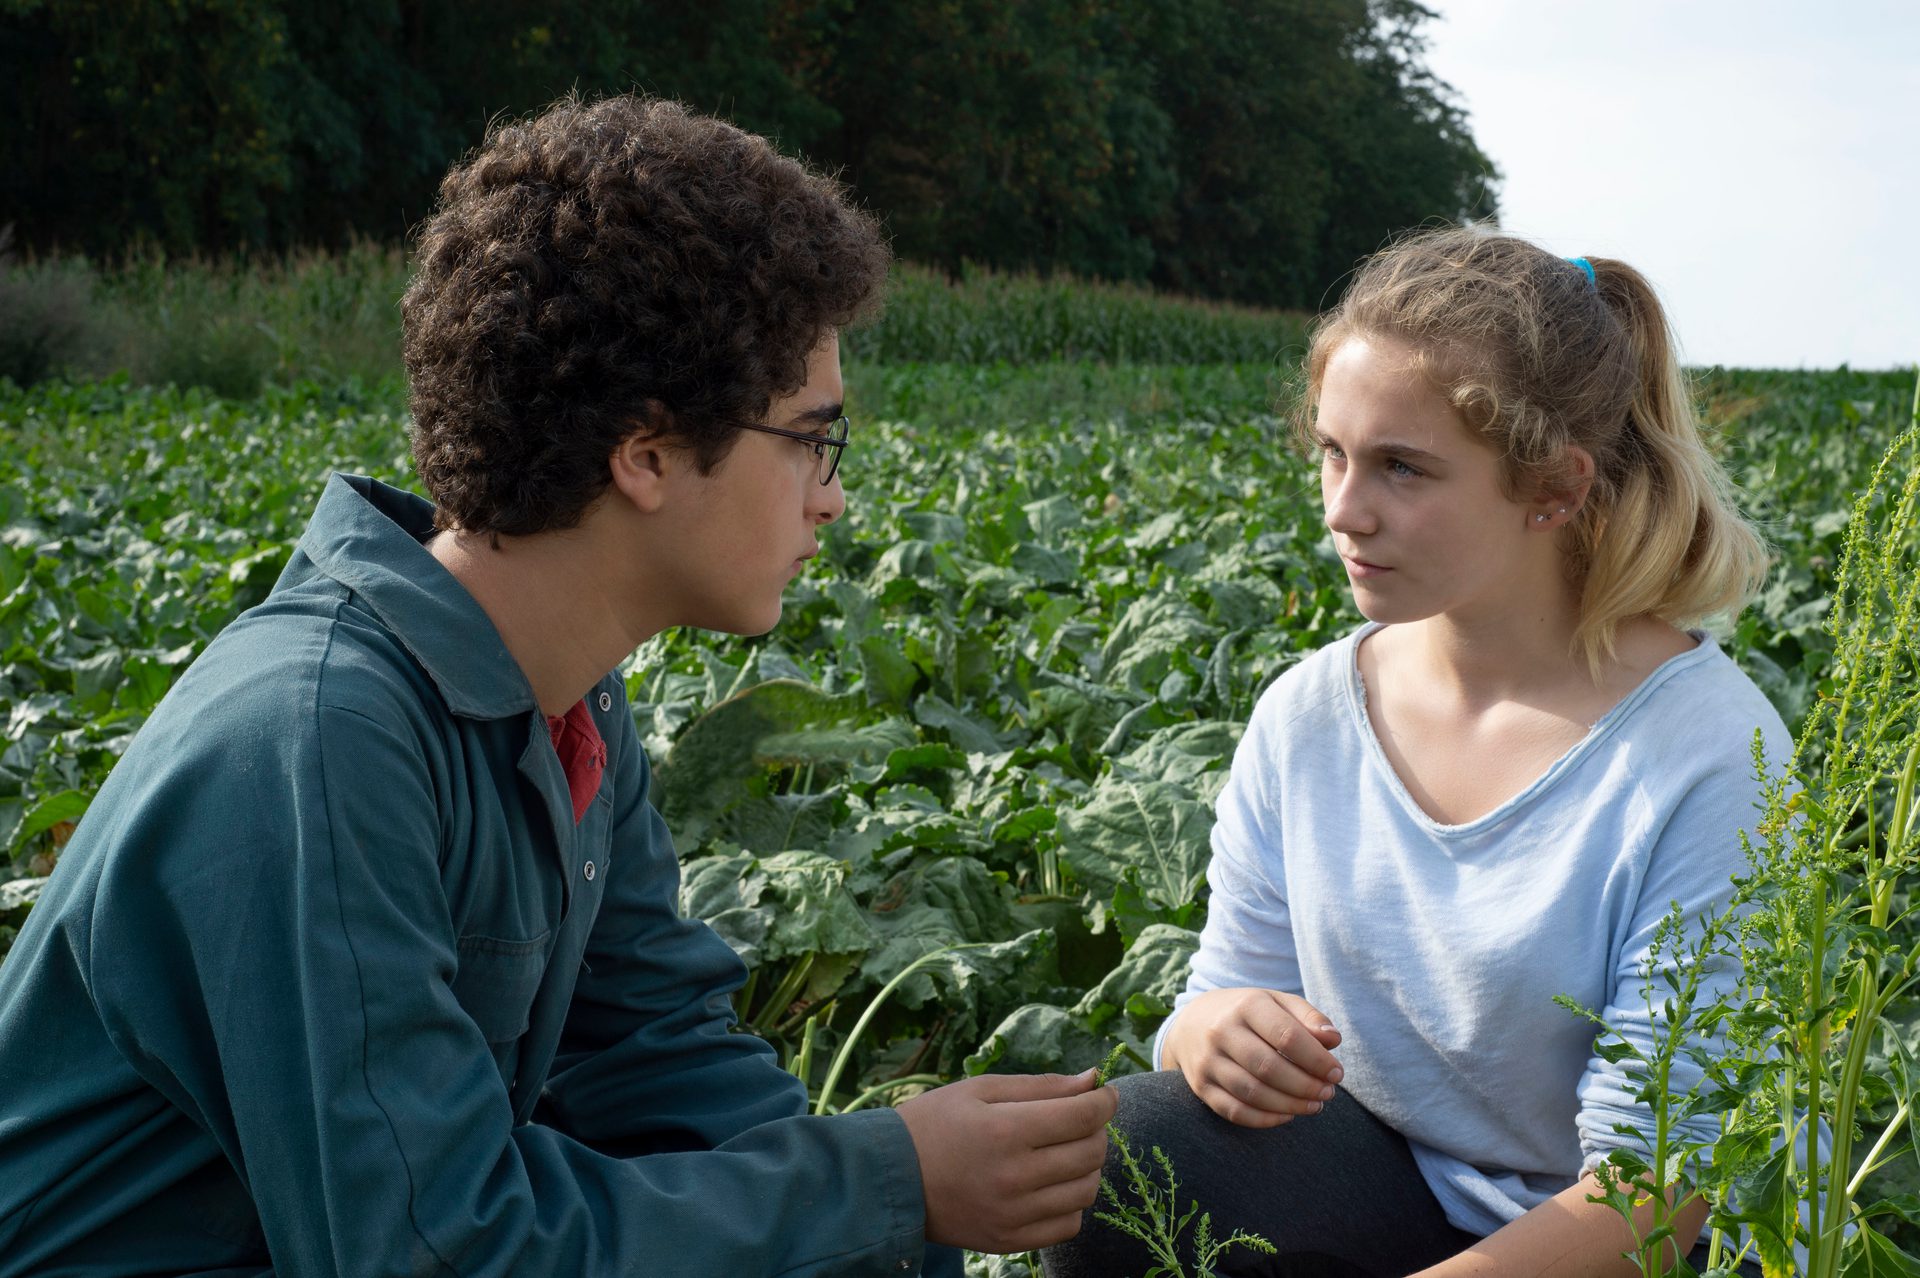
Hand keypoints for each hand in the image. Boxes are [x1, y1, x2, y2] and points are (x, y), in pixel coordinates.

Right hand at [895, 1069, 1117, 1253]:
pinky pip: (1068, 1224)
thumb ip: (1040, 1086)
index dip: (1104, 1100)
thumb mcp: (980, 1089)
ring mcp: (1014, 1215)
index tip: (1104, 1093)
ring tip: (1064, 1152)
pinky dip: (1070, 1202)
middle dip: (1096, 1129)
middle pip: (1091, 1152)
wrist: (891, 1181)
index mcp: (1007, 1130)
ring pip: (1086, 1190)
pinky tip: (1050, 1185)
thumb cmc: (934, 1124)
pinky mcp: (1010, 1241)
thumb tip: (1092, 1080)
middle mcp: (1015, 1177)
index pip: (1084, 1116)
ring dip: (1087, 1166)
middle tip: (1077, 1120)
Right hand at [1160, 987, 1342, 1127]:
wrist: (1191, 1022)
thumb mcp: (1277, 1002)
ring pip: (1253, 1093)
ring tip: (1314, 1106)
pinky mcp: (1201, 1087)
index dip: (1317, 1060)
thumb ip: (1309, 1018)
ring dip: (1290, 1105)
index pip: (1287, 1036)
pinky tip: (1287, 1115)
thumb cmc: (1247, 1013)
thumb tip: (1333, 1040)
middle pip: (1269, 1068)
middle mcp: (1221, 1031)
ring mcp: (1208, 1061)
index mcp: (1246, 1005)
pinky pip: (1235, 1111)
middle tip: (1328, 1093)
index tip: (1336, 1073)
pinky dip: (1265, 1119)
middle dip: (1306, 1086)